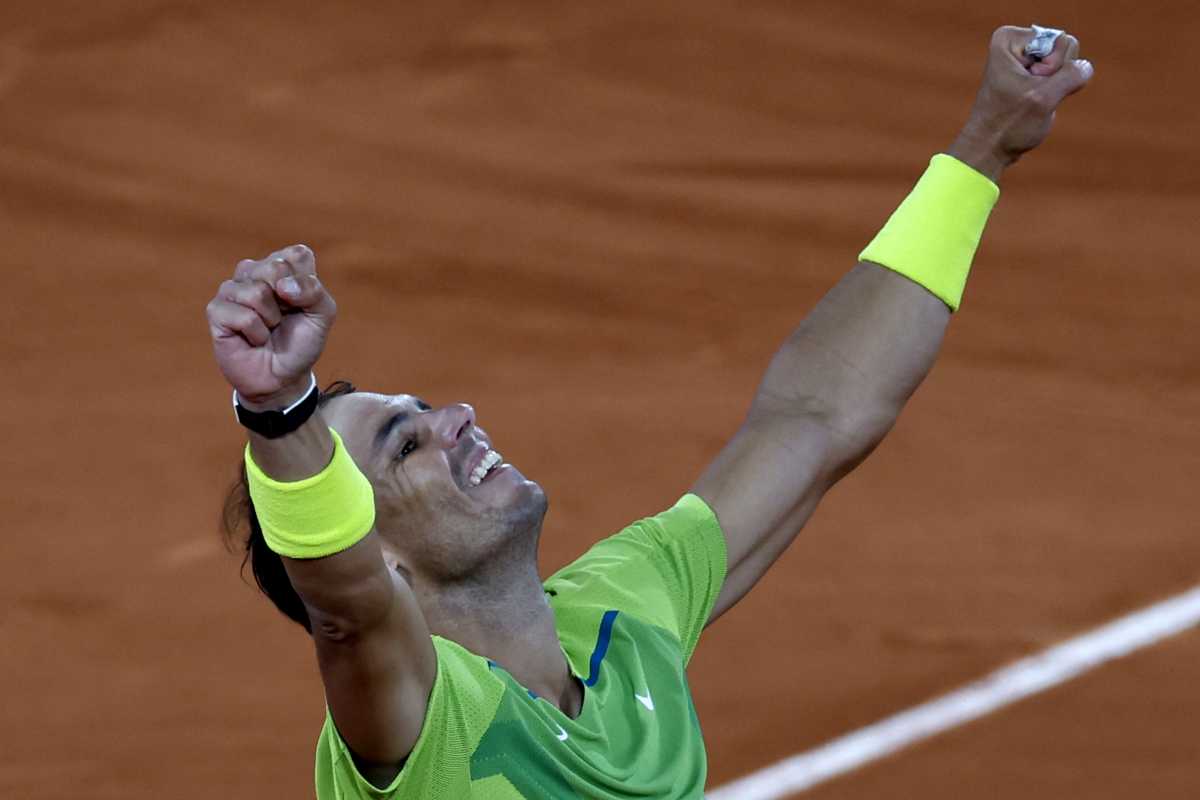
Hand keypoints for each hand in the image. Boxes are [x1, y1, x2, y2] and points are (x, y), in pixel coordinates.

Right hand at [205, 244, 336, 406]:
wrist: (283, 377)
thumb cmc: (301, 342)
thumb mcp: (322, 315)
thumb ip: (314, 292)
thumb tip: (283, 286)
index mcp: (282, 265)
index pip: (296, 255)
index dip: (305, 284)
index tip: (303, 305)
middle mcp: (254, 271)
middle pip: (275, 268)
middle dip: (288, 303)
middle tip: (283, 319)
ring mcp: (232, 289)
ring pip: (256, 292)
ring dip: (271, 320)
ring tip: (267, 329)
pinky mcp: (216, 310)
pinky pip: (243, 316)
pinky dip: (256, 334)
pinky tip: (254, 338)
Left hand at [949, 26, 1092, 180]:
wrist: (989, 148)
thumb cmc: (1008, 125)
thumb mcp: (1044, 98)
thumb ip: (1071, 76)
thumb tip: (1085, 67)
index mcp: (1009, 39)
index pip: (1061, 41)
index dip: (1052, 68)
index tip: (1028, 86)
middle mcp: (1015, 43)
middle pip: (1065, 48)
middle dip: (1054, 76)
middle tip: (1030, 95)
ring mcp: (1024, 57)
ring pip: (1067, 62)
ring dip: (1055, 86)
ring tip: (1030, 100)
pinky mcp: (1031, 73)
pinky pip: (1061, 74)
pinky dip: (1054, 91)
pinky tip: (1034, 102)